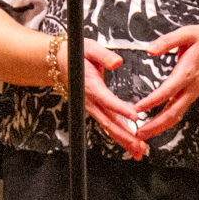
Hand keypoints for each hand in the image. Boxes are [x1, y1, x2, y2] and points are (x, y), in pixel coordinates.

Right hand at [77, 39, 147, 160]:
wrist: (58, 61)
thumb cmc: (75, 54)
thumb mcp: (89, 48)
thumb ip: (104, 56)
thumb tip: (117, 61)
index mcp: (89, 85)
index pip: (107, 99)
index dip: (120, 109)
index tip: (135, 116)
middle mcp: (89, 100)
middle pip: (108, 121)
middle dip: (125, 135)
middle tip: (140, 146)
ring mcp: (90, 107)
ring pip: (108, 126)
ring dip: (123, 140)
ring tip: (138, 151)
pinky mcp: (94, 109)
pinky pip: (106, 124)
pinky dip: (118, 135)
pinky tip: (129, 144)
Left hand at [133, 23, 198, 140]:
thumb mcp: (187, 33)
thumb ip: (167, 41)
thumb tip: (150, 50)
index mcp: (187, 72)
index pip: (167, 91)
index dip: (152, 101)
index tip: (137, 108)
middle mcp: (190, 87)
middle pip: (172, 112)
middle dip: (155, 125)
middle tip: (138, 134)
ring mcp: (192, 94)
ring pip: (176, 115)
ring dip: (159, 127)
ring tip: (142, 135)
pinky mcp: (191, 96)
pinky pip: (178, 112)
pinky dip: (165, 122)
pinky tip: (153, 127)